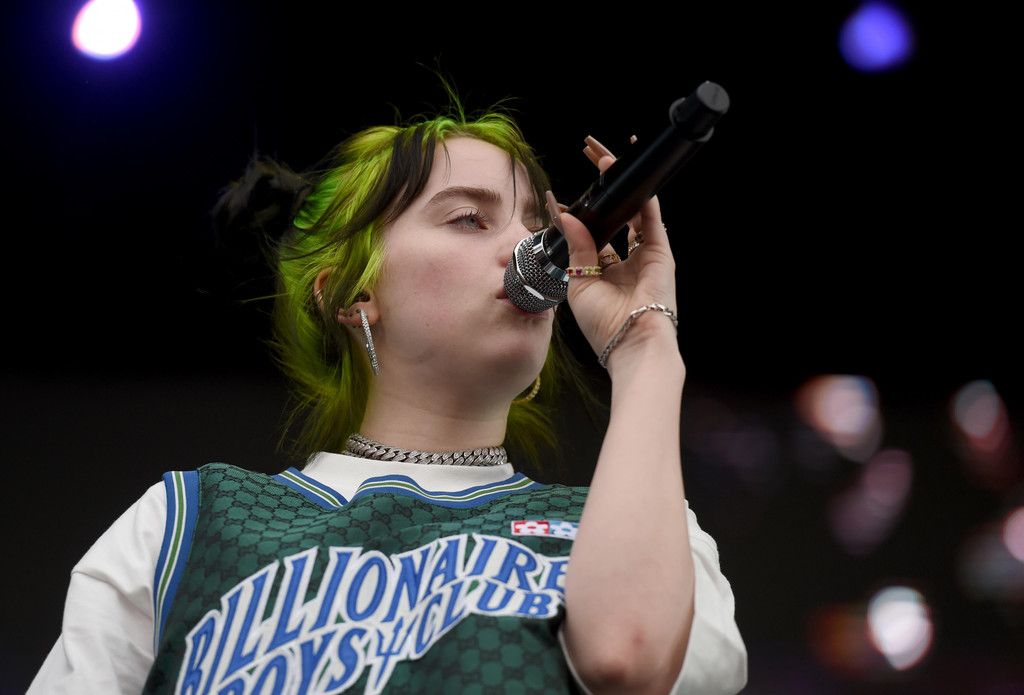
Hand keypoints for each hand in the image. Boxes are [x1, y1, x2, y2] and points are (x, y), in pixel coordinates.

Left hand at [548, 135, 678, 366]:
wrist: (631, 341)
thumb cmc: (604, 324)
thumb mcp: (580, 283)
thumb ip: (575, 248)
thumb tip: (565, 216)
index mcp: (603, 273)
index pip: (591, 236)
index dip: (579, 217)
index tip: (561, 200)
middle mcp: (625, 261)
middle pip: (613, 217)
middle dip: (602, 191)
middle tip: (591, 162)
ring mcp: (644, 255)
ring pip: (632, 211)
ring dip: (620, 186)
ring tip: (606, 160)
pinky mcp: (660, 252)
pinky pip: (651, 219)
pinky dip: (643, 197)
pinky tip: (631, 178)